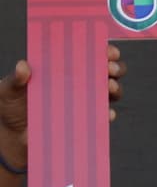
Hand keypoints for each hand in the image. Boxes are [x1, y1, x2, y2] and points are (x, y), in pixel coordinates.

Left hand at [0, 43, 125, 171]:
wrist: (13, 137)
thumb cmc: (11, 107)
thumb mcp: (8, 90)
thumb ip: (15, 79)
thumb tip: (23, 66)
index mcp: (64, 68)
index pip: (90, 54)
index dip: (103, 50)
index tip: (109, 51)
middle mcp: (80, 82)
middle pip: (107, 71)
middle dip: (115, 67)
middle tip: (109, 68)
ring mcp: (85, 101)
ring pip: (111, 91)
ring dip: (115, 88)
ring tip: (109, 87)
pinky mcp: (86, 120)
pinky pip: (103, 116)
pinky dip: (108, 113)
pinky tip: (106, 112)